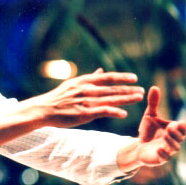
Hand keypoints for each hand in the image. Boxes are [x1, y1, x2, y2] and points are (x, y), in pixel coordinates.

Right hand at [0, 68, 144, 146]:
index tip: (134, 78)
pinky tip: (124, 114)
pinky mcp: (83, 113)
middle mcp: (86, 89)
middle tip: (141, 90)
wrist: (43, 109)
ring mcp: (85, 101)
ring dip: (126, 98)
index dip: (121, 77)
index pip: (107, 77)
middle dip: (128, 89)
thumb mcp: (73, 84)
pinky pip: (102, 111)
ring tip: (138, 98)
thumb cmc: (58, 98)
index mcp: (84, 81)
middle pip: (111, 88)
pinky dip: (114, 112)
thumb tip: (101, 70)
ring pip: (110, 98)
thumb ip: (89, 78)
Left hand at [136, 86, 185, 166]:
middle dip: (177, 133)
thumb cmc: (148, 130)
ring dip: (171, 142)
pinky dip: (163, 154)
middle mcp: (174, 141)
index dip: (183, 127)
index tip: (178, 123)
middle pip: (181, 138)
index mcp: (174, 130)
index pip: (184, 129)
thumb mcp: (150, 115)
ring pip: (175, 148)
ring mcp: (168, 150)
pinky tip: (158, 149)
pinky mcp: (160, 159)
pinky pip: (165, 158)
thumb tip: (155, 87)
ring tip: (165, 136)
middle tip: (170, 128)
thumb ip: (153, 103)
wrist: (138, 146)